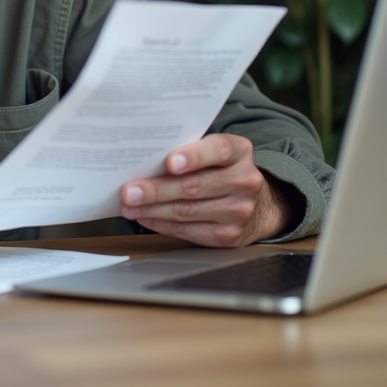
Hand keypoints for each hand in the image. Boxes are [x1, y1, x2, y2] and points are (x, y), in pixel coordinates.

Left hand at [119, 133, 293, 246]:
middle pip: (194, 186)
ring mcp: (239, 211)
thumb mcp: (214, 153)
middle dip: (156, 190)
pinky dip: (161, 224)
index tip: (170, 162)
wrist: (257, 204)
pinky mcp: (228, 235)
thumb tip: (142, 160)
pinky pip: (187, 230)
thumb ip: (188, 152)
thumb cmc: (221, 171)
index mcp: (239, 152)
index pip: (218, 150)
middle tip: (129, 191)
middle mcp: (244, 181)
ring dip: (152, 209)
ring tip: (129, 206)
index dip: (194, 156)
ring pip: (186, 211)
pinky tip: (145, 217)